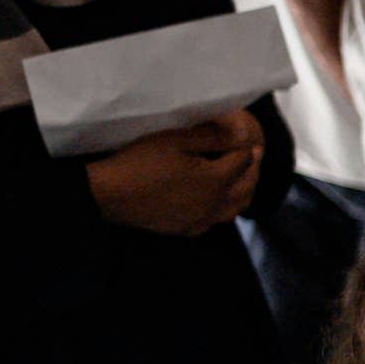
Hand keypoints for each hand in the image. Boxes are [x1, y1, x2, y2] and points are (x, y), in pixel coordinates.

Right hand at [85, 110, 263, 235]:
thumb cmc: (141, 161)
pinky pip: (214, 222)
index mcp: (216, 180)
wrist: (109, 194)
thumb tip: (241, 133)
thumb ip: (212, 137)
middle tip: (254, 161)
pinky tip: (216, 204)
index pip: (243, 164)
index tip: (255, 144)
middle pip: (246, 189)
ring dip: (243, 194)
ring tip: (242, 182)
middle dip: (253, 173)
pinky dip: (223, 211)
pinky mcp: (185, 230)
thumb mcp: (176, 140)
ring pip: (234, 210)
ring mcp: (200, 220)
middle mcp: (214, 204)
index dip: (251, 152)